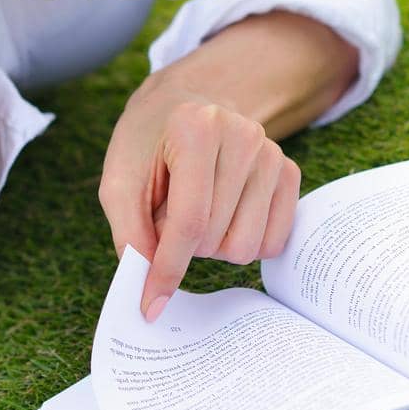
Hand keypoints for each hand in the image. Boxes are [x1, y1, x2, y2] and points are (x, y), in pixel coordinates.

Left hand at [97, 79, 301, 321]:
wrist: (181, 105)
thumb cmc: (145, 144)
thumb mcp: (119, 181)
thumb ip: (129, 233)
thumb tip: (148, 290)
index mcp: (196, 128)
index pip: (189, 221)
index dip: (167, 268)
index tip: (150, 304)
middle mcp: (243, 135)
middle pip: (216, 238)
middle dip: (182, 245)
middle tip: (166, 214)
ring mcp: (271, 153)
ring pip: (246, 247)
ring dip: (211, 245)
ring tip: (192, 210)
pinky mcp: (289, 172)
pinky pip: (272, 242)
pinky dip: (241, 242)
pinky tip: (222, 215)